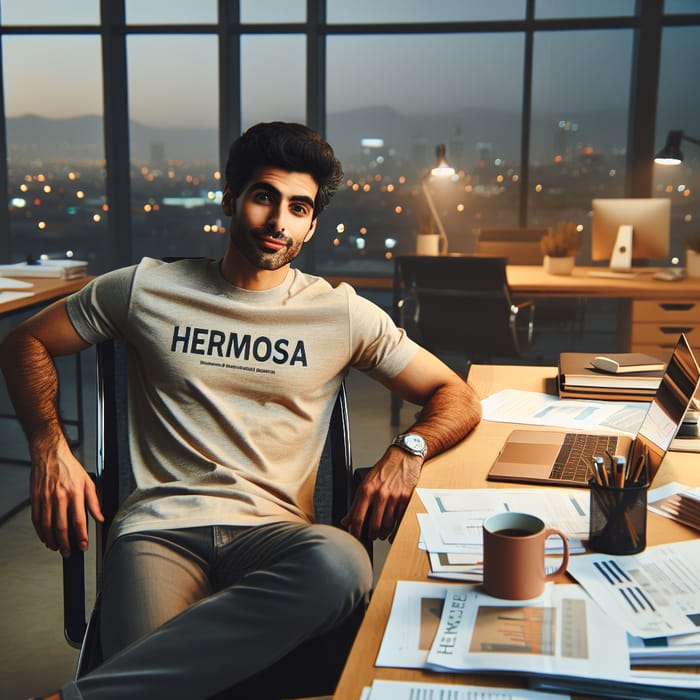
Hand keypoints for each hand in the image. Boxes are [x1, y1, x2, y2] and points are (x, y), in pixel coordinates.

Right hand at [29, 438, 102, 557]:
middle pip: (61, 527)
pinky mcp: (35, 498)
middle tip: (68, 552)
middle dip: (65, 544)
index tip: (83, 546)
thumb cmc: (69, 467)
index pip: (79, 521)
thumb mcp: (88, 482)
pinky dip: (40, 531)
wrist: (50, 454)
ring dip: (52, 540)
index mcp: (74, 493)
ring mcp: (45, 498)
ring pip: (47, 526)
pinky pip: (36, 519)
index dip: (81, 537)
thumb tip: (100, 517)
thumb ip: (94, 502)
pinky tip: (45, 536)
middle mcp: (59, 497)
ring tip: (56, 547)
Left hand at [341, 447, 421, 540]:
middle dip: (371, 535)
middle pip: (373, 525)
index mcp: (367, 490)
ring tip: (381, 534)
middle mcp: (380, 494)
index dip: (355, 531)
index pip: (357, 517)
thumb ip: (355, 502)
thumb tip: (346, 520)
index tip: (356, 537)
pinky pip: (400, 521)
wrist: (404, 457)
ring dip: (383, 534)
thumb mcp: (365, 482)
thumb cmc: (385, 469)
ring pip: (387, 525)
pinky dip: (395, 531)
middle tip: (371, 536)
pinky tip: (392, 532)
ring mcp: (394, 498)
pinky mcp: (406, 500)